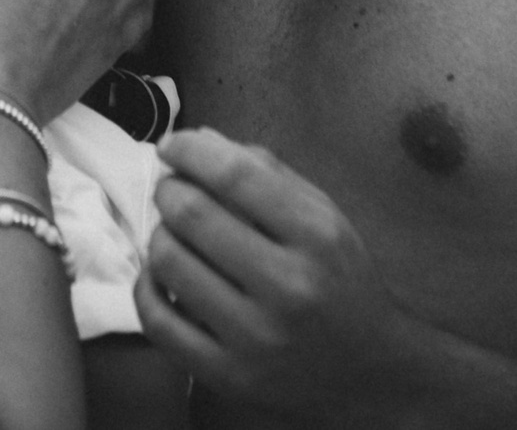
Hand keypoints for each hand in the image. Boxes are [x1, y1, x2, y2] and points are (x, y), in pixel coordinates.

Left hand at [135, 129, 416, 418]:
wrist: (370, 368)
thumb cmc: (342, 280)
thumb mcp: (324, 217)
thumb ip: (267, 174)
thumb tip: (200, 140)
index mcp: (317, 236)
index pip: (236, 174)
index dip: (190, 149)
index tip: (173, 145)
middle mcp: (288, 286)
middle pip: (193, 214)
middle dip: (169, 189)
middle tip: (171, 189)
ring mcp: (255, 337)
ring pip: (169, 261)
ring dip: (159, 233)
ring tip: (173, 232)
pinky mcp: (228, 375)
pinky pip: (158, 321)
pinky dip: (146, 287)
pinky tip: (159, 273)